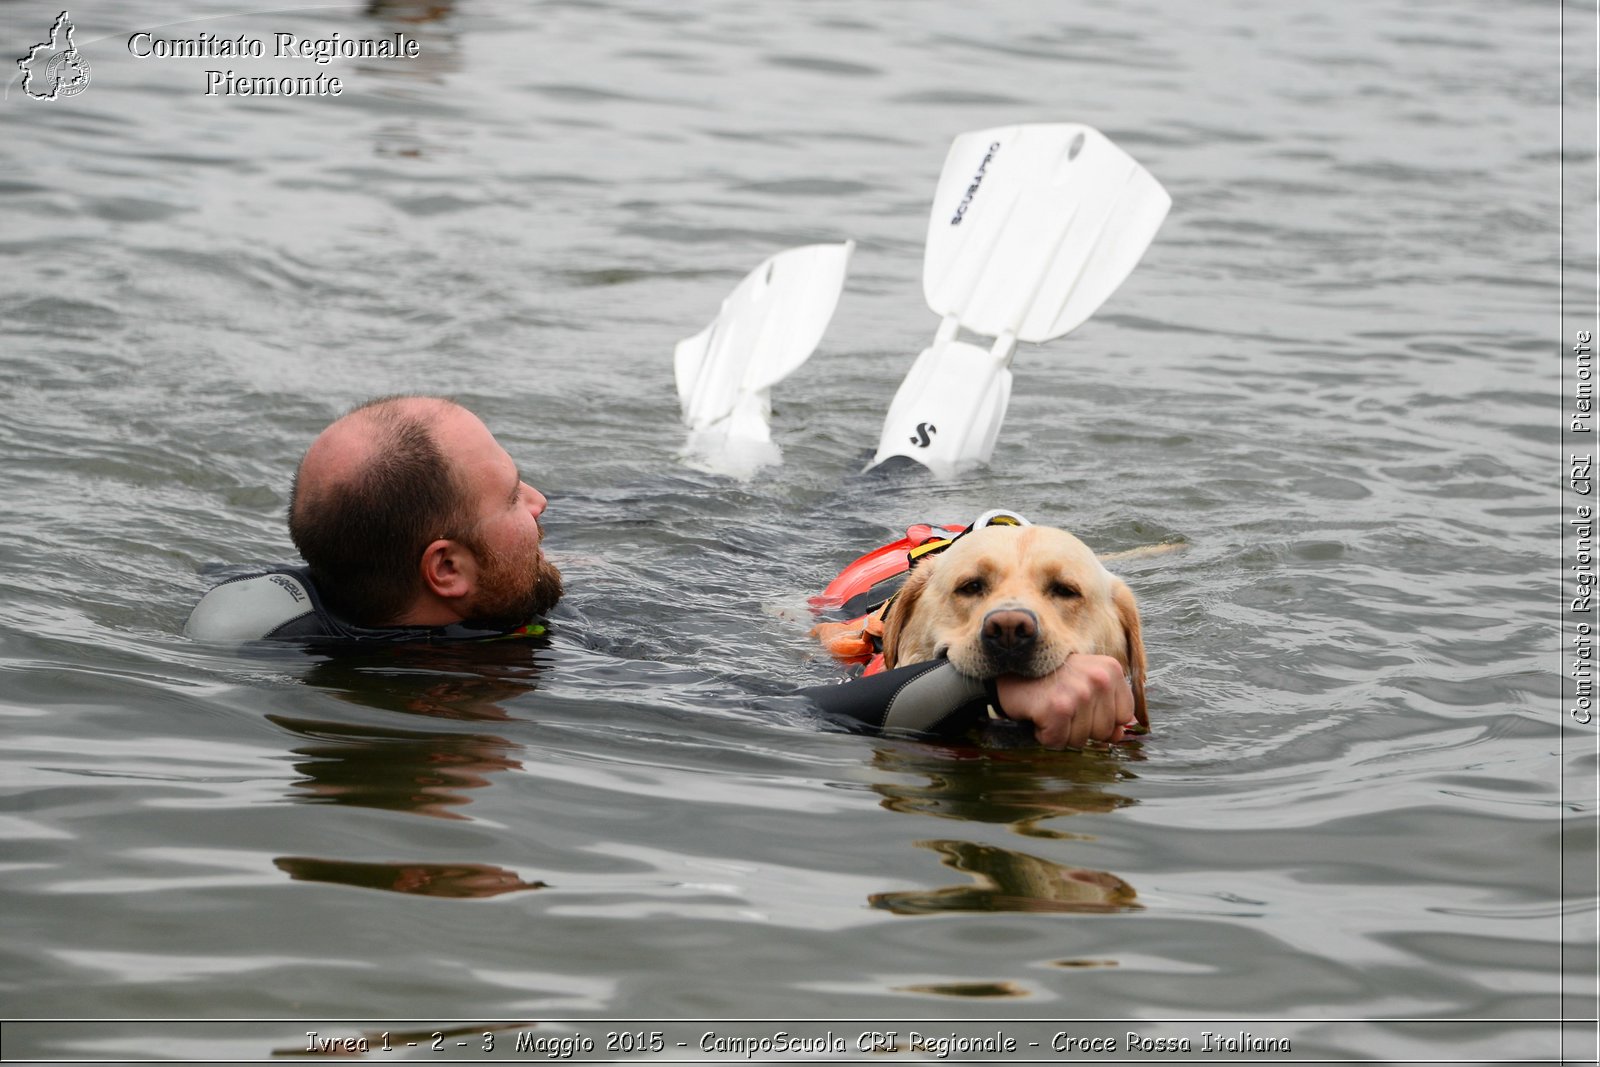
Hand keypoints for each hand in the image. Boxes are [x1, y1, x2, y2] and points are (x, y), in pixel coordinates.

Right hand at [993, 655, 1134, 749]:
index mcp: (1111, 670)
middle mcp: (1099, 679)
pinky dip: (1044, 735)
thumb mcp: (1085, 683)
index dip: (1100, 718)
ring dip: (1061, 732)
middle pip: (1103, 732)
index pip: (1123, 716)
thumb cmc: (1050, 677)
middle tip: (1061, 706)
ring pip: (1081, 740)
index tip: (1080, 704)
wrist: (1010, 663)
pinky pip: (1058, 742)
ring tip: (1049, 707)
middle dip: (1080, 728)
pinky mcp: (1058, 708)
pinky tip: (1038, 713)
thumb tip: (1117, 736)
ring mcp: (1079, 694)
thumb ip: (1107, 708)